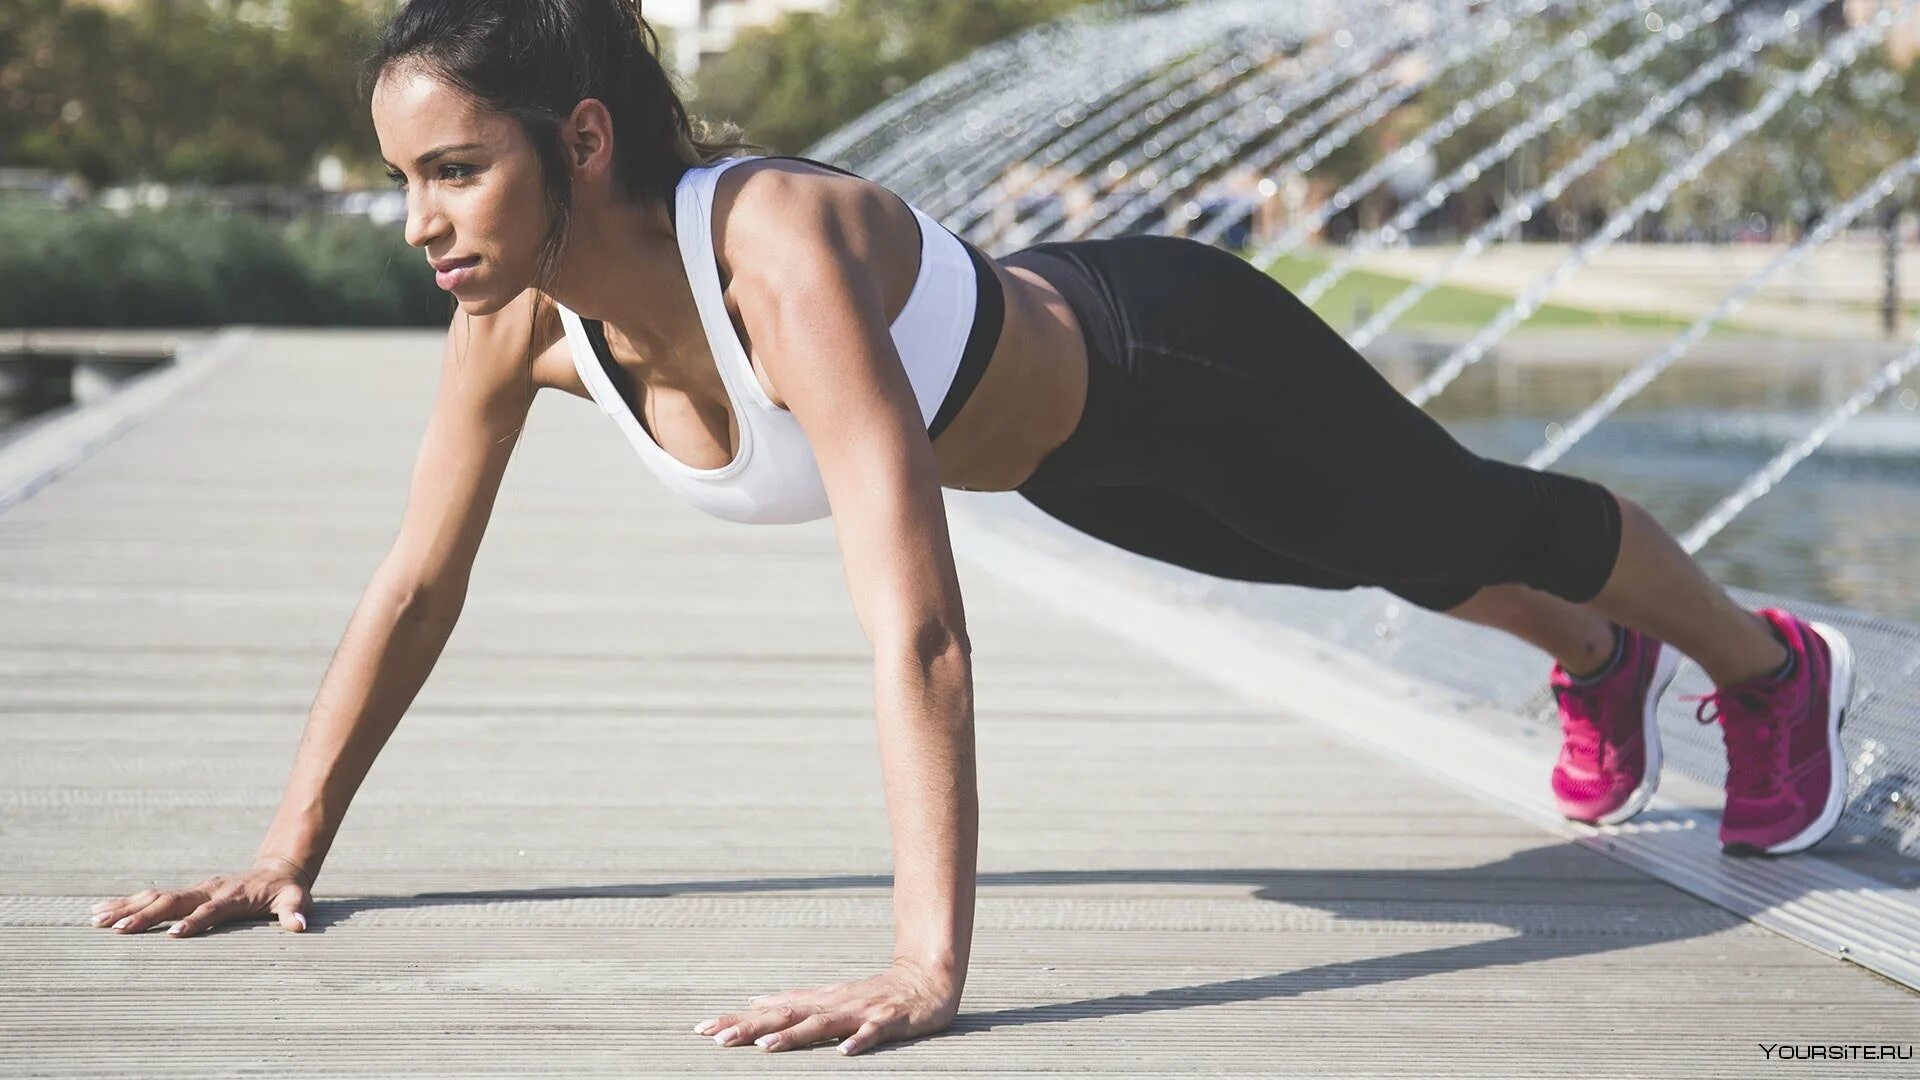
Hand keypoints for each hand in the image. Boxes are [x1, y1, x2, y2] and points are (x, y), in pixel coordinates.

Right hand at [87, 856, 311, 937]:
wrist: (277, 868)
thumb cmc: (286, 891)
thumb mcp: (295, 900)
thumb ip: (294, 912)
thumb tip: (300, 926)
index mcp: (231, 896)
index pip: (210, 910)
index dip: (194, 922)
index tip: (174, 935)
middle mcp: (207, 890)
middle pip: (172, 902)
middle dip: (145, 916)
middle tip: (118, 931)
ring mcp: (194, 889)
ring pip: (155, 897)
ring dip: (126, 908)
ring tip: (96, 921)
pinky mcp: (185, 892)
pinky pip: (151, 896)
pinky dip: (126, 903)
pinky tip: (100, 911)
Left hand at [693, 956, 960, 1055]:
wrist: (927, 979)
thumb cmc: (875, 993)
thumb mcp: (830, 995)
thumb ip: (794, 999)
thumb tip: (755, 999)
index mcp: (817, 1001)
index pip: (770, 1011)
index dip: (737, 1020)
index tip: (702, 1029)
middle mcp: (833, 1005)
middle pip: (787, 1016)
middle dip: (751, 1028)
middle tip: (718, 1039)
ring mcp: (860, 1012)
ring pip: (822, 1024)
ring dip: (794, 1036)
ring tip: (766, 1048)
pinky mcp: (888, 1020)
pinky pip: (872, 1033)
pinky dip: (858, 1041)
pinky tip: (844, 1052)